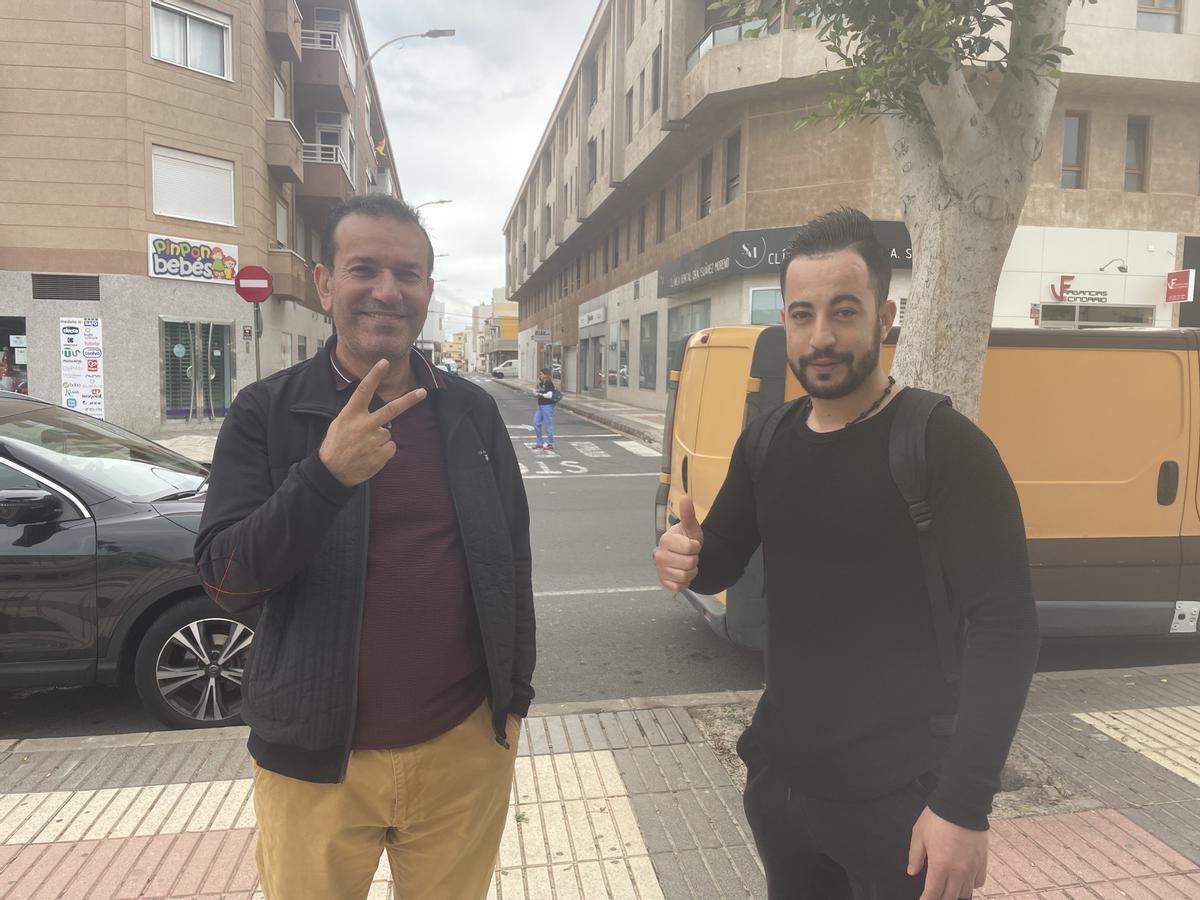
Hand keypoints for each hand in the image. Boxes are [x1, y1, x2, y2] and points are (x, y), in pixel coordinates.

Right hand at [319, 359, 426, 487]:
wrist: (331, 472)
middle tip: (422, 391)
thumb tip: (375, 410)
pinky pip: (391, 446)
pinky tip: (370, 455)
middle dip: (408, 400)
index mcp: (350, 414)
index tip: (384, 362)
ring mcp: (373, 441)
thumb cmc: (335, 445)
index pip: (364, 391)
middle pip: (391, 409)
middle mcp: (363, 425)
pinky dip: (384, 450)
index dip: (374, 376)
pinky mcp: (381, 455)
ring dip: (380, 438)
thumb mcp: (339, 423)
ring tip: (364, 447)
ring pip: (388, 432)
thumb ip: (357, 414)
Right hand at [654, 495, 702, 591]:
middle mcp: (659, 555)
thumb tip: (685, 497)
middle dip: (694, 560)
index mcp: (666, 540)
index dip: (696, 547)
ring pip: (686, 576)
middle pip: (690, 563)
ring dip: (691, 571)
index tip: (692, 544)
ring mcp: (660, 570)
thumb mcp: (690, 527)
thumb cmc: (686, 539)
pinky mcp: (663, 582)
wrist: (683, 555)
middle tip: (689, 555)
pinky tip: (682, 573)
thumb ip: (688, 514)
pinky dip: (685, 582)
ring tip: (687, 564)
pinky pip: (680, 586)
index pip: (691, 548)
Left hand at [908, 807, 988, 899]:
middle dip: (940, 898)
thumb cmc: (938, 817)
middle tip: (934, 894)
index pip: (933, 894)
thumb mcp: (918, 835)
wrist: (961, 804)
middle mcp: (958, 871)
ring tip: (948, 888)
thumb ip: (915, 856)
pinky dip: (971, 885)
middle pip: (950, 897)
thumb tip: (912, 871)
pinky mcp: (983, 862)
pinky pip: (978, 882)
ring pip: (965, 892)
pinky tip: (964, 879)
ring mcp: (972, 868)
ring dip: (955, 893)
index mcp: (940, 865)